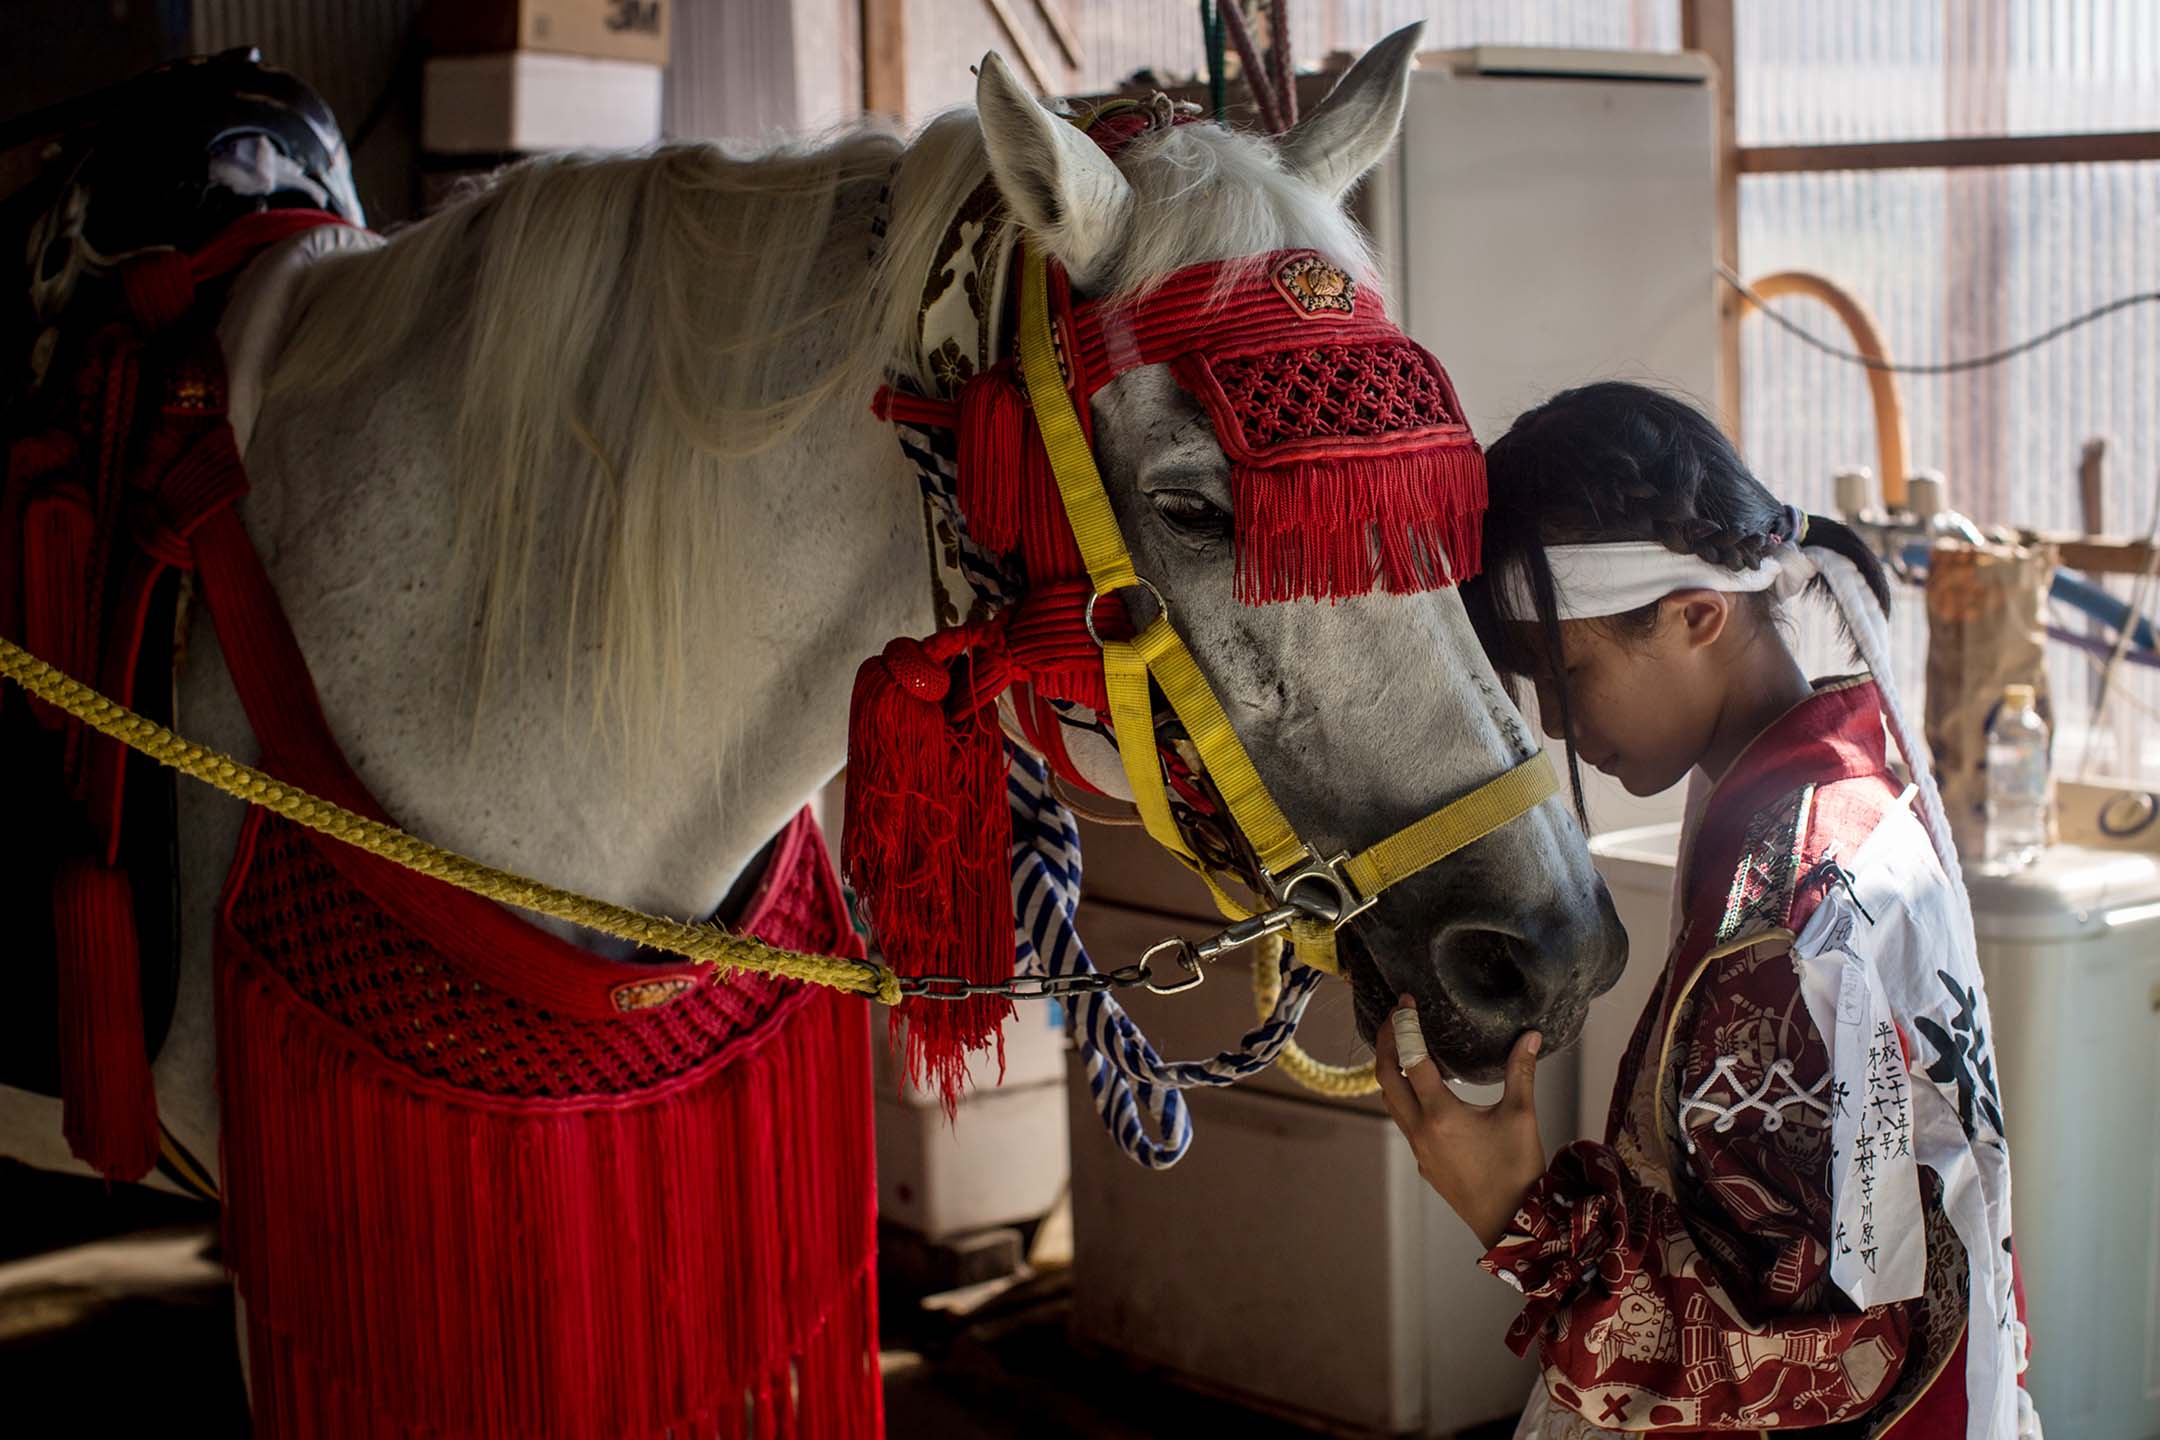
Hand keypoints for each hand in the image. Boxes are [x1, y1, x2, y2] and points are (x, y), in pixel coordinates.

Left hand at [1374, 997, 1546, 1250]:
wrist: (1512, 1225)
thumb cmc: (1518, 1170)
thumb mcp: (1521, 1116)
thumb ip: (1521, 1071)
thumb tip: (1530, 1035)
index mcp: (1440, 1115)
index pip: (1411, 1060)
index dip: (1404, 1027)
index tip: (1404, 1003)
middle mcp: (1420, 1131)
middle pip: (1386, 1079)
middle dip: (1385, 1044)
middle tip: (1394, 1018)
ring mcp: (1419, 1150)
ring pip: (1391, 1103)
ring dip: (1390, 1072)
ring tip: (1401, 1047)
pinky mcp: (1425, 1164)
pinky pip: (1404, 1123)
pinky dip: (1403, 1098)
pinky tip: (1422, 1091)